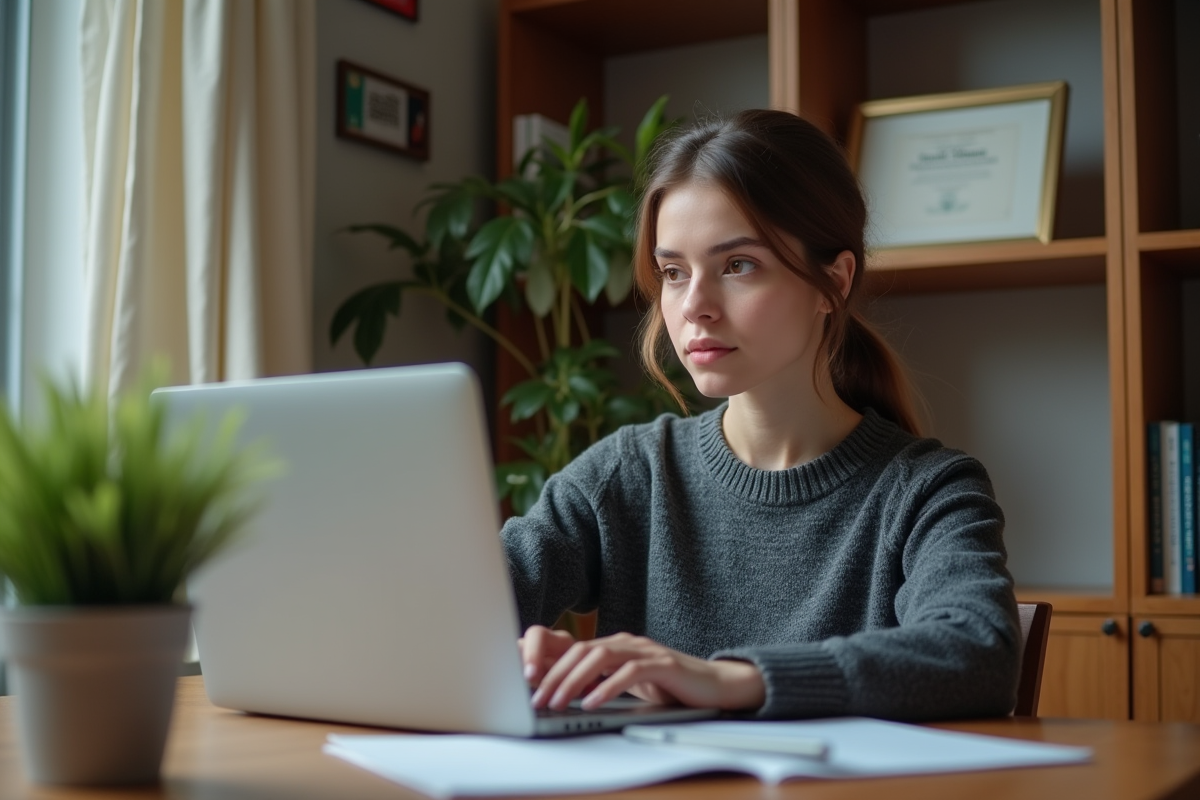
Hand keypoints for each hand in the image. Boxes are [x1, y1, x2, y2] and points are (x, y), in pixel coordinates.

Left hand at [519, 628, 764, 712]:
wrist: (715, 686)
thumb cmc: (671, 687)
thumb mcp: (630, 684)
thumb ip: (603, 682)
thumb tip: (566, 694)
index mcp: (617, 645)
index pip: (575, 648)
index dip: (551, 664)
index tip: (530, 684)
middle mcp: (628, 642)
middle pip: (582, 649)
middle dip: (555, 674)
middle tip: (537, 697)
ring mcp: (646, 651)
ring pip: (601, 656)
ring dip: (574, 680)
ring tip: (558, 701)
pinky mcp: (663, 665)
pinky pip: (629, 672)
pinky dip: (608, 687)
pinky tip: (593, 702)